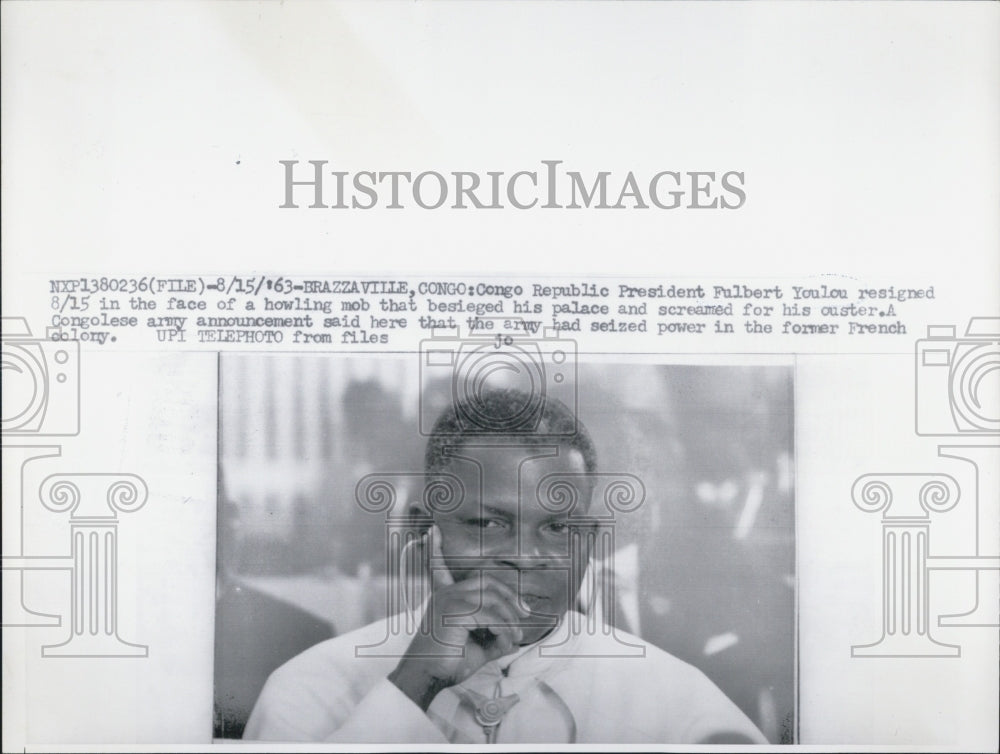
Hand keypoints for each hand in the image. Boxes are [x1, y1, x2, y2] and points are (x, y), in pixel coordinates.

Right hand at [388, 525, 529, 710]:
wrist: (427, 677)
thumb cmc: (448, 662)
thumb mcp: (477, 645)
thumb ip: (494, 634)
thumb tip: (515, 636)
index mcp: (445, 597)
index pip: (438, 567)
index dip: (435, 548)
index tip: (432, 529)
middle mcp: (445, 594)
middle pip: (487, 582)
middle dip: (509, 596)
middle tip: (525, 615)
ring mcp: (449, 600)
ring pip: (493, 599)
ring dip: (510, 619)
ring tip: (515, 637)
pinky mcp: (455, 611)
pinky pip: (491, 615)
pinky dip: (504, 629)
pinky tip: (506, 642)